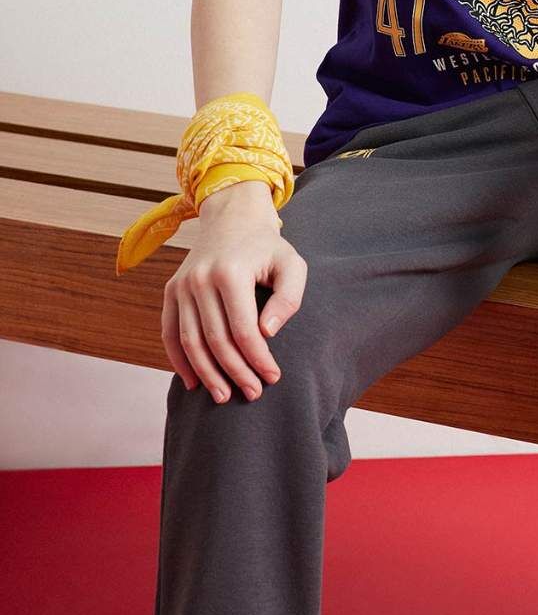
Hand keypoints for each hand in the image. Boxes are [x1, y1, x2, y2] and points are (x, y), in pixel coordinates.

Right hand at [162, 181, 305, 402]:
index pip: (243, 330)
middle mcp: (199, 279)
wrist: (232, 218)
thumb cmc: (267, 247)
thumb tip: (268, 332)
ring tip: (223, 396)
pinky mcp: (170, 290)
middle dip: (235, 372)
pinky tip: (193, 381)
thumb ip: (288, 297)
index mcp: (230, 273)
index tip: (273, 377)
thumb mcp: (291, 264)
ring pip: (190, 342)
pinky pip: (169, 333)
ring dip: (207, 374)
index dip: (258, 359)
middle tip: (252, 393)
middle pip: (216, 340)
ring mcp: (181, 286)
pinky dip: (178, 360)